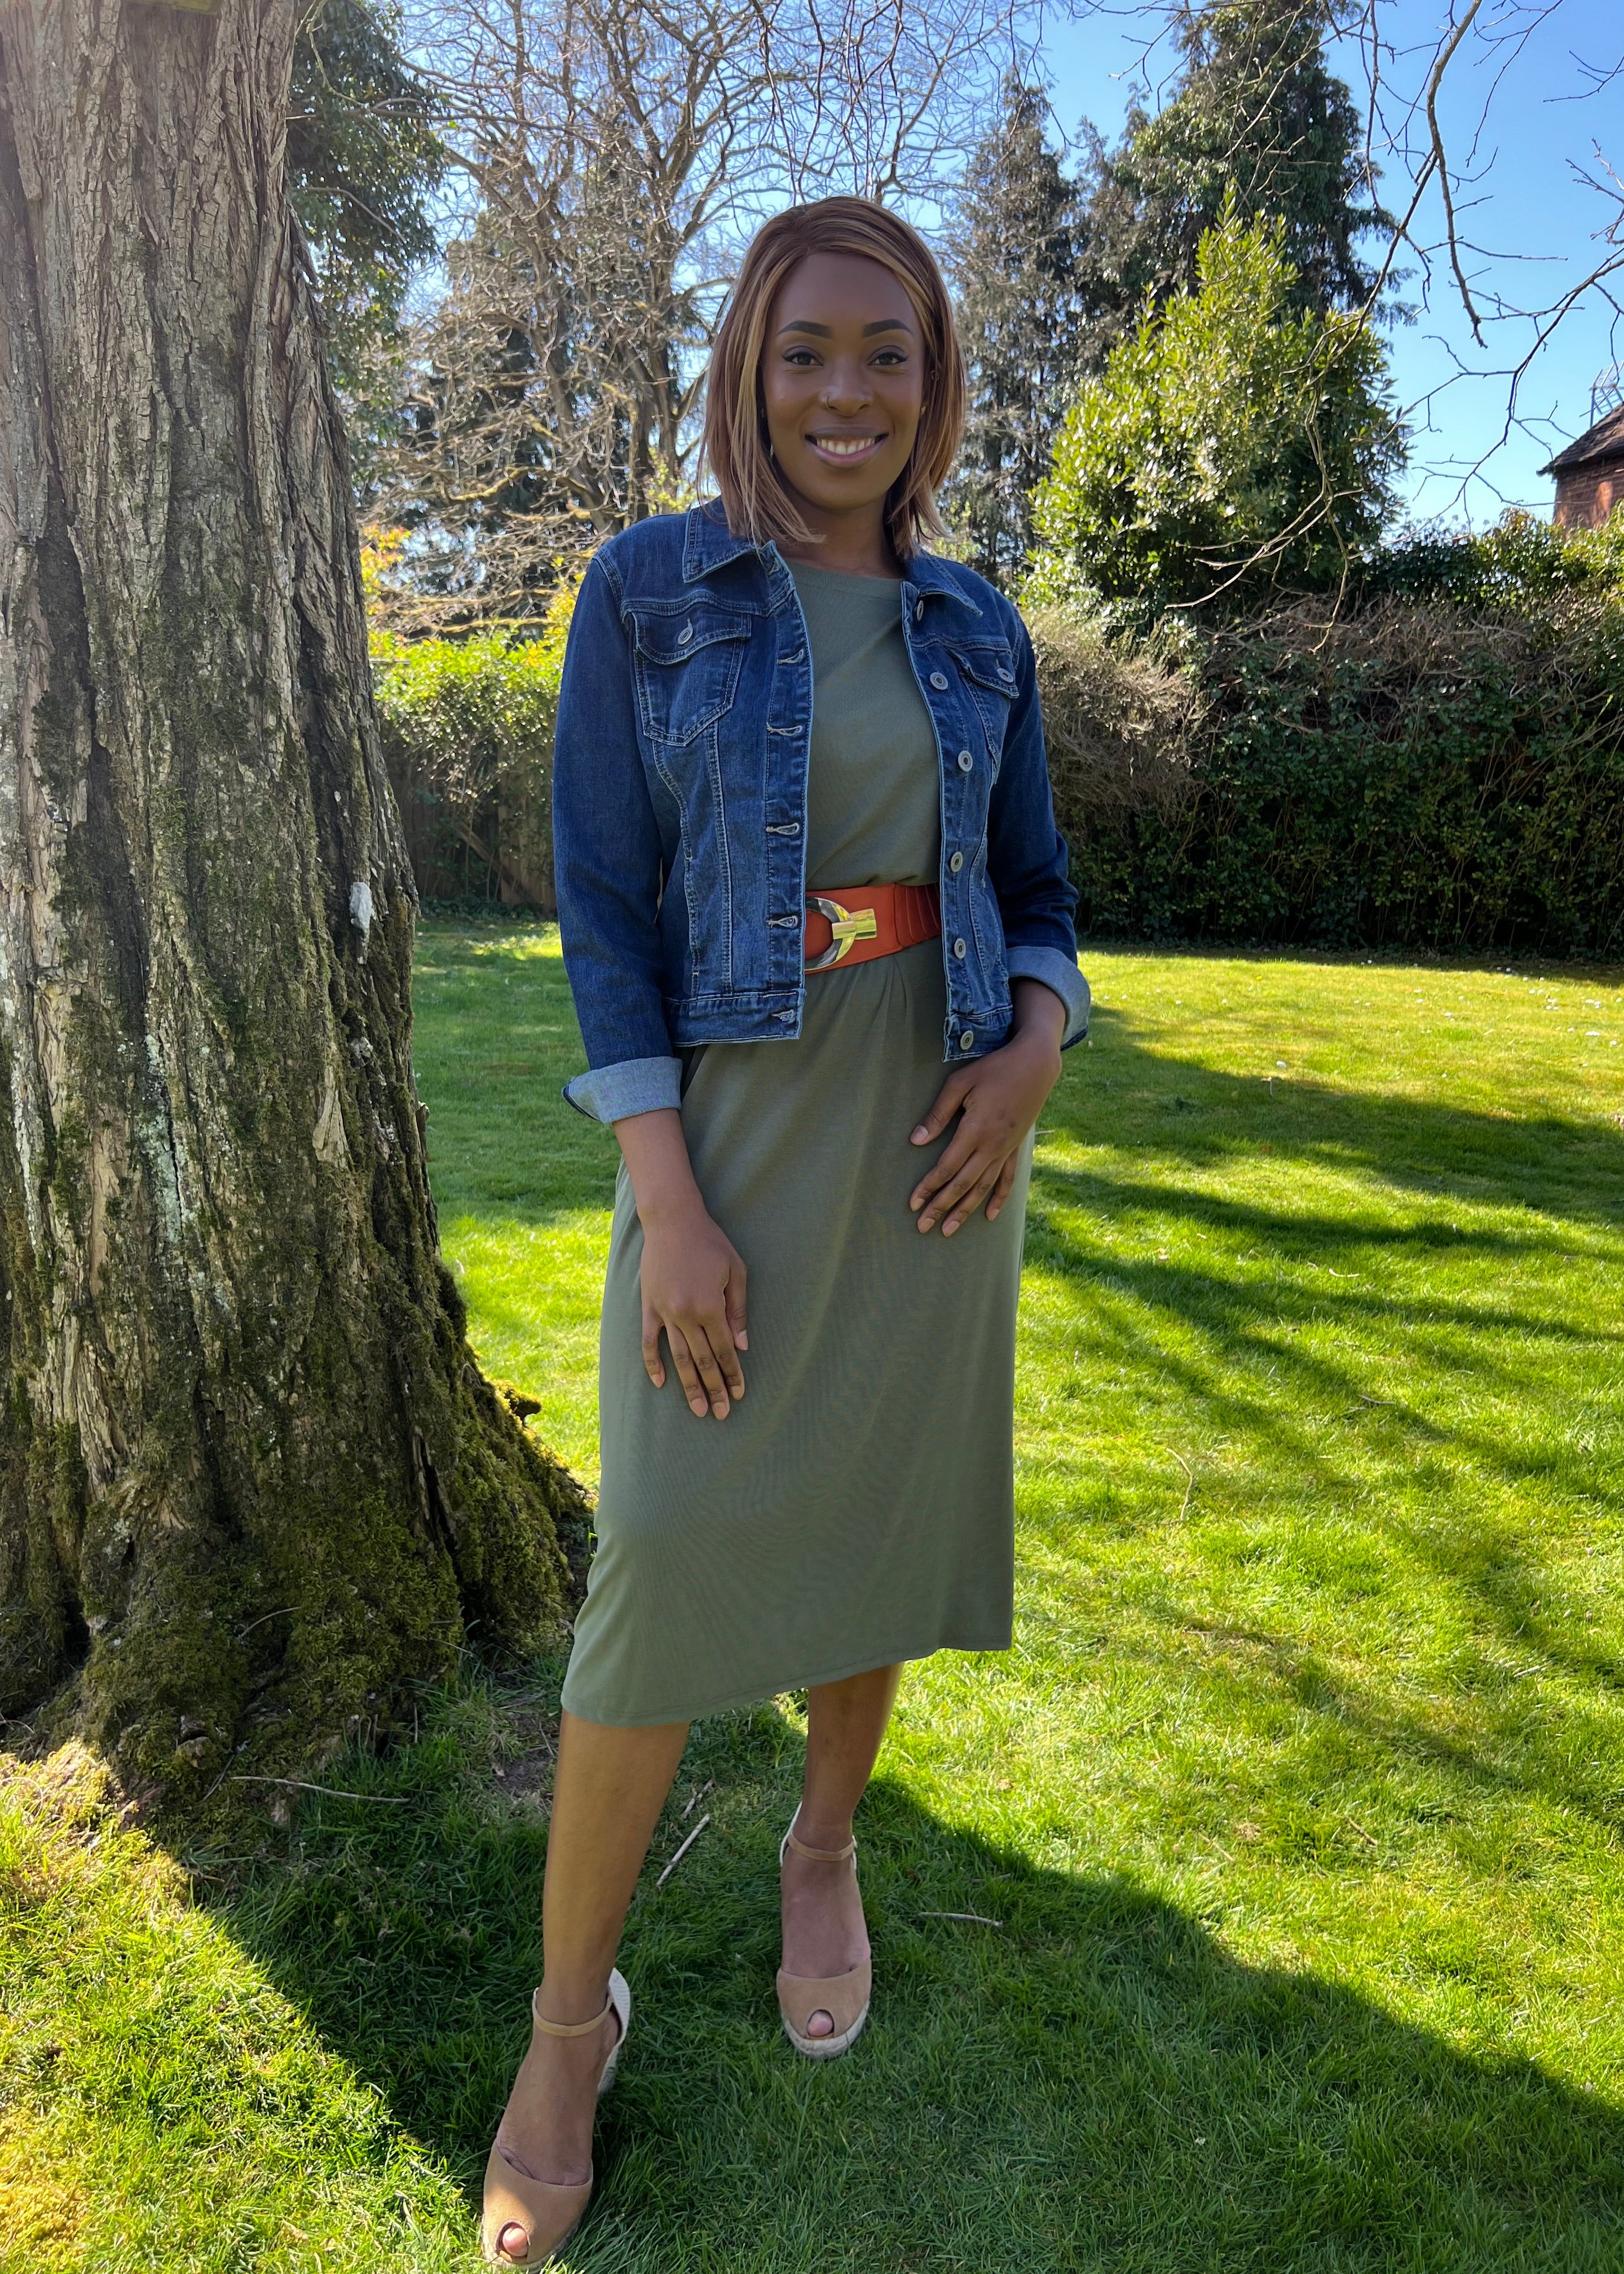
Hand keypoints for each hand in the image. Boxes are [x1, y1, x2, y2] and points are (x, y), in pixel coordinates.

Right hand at [639, 1197, 747, 1417]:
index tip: (739, 1394)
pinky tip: (661, 1383)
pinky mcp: (649, 1306)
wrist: (672, 1221)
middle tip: (721, 1414)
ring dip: (689, 1385)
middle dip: (714, 1389)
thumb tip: (741, 1346)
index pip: (724, 1350)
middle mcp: (686, 1314)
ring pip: (679, 1357)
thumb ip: (738, 1310)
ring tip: (698, 1409)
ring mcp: (664, 1312)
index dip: (733, 1374)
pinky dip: (653, 1363)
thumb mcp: (736, 1271)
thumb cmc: (710, 1243)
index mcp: (710, 1306)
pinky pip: (650, 1341)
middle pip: (703, 1361)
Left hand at [907, 1019, 1061, 1237]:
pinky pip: (1007, 1179)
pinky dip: (999, 1199)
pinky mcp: (1016, 1148)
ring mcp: (1006, 1149)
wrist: (1036, 1065)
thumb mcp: (960, 1083)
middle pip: (962, 1185)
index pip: (946, 1167)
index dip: (928, 1187)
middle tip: (922, 1227)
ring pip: (983, 1188)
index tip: (913, 1203)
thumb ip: (938, 1114)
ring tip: (948, 1230)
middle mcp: (992, 1146)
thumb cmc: (994, 1068)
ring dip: (965, 1211)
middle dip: (941, 1207)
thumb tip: (916, 1141)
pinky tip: (990, 1216)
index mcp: (975, 1131)